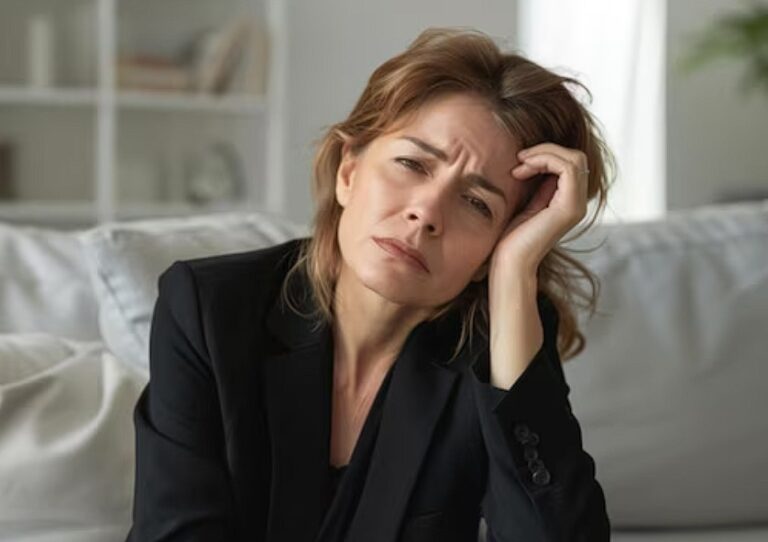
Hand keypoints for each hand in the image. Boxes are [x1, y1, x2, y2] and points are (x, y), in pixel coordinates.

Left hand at [488, 142, 589, 280]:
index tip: (519, 163)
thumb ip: (539, 185)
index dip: (546, 154)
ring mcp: (576, 205)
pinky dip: (544, 160)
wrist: (510, 262)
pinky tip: (523, 170)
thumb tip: (538, 160)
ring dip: (543, 154)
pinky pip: (567, 168)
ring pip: (574, 158)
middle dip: (546, 150)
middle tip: (519, 160)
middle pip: (576, 156)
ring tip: (519, 165)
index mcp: (569, 201)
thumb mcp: (527, 203)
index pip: (570, 161)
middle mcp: (578, 202)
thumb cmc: (511, 237)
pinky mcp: (569, 207)